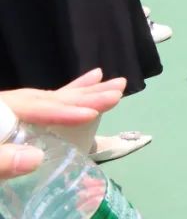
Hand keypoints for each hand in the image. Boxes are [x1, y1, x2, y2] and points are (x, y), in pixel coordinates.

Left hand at [0, 69, 125, 179]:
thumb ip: (1, 160)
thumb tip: (35, 157)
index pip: (35, 109)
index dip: (63, 112)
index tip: (92, 115)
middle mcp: (10, 106)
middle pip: (50, 99)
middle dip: (85, 96)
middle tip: (118, 90)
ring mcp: (15, 111)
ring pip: (52, 98)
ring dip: (84, 93)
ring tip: (113, 83)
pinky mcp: (19, 118)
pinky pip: (46, 103)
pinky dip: (68, 95)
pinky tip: (89, 83)